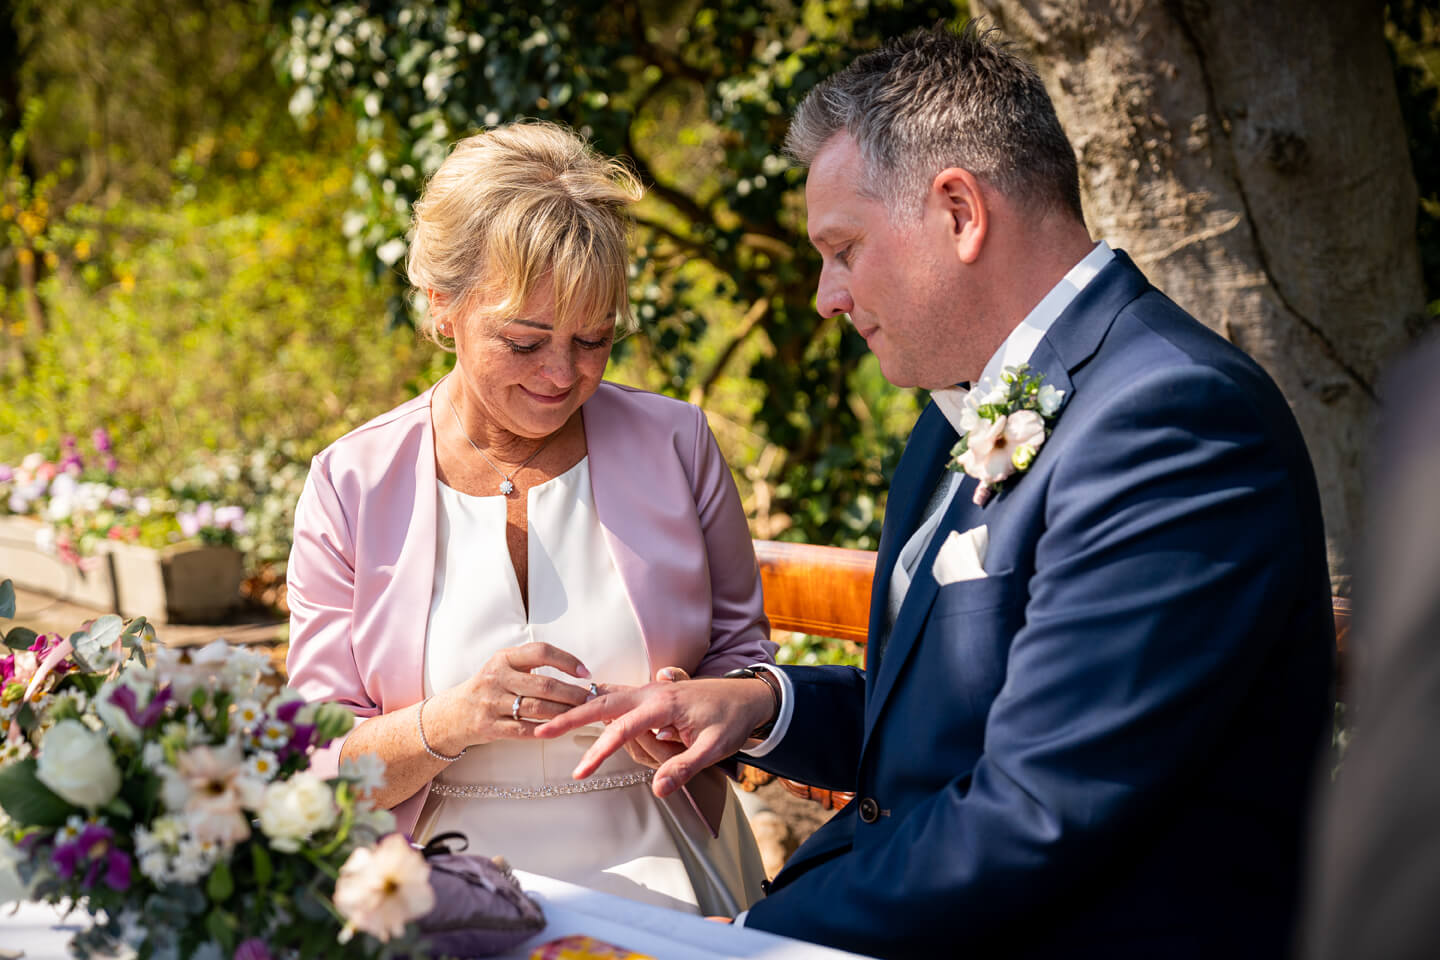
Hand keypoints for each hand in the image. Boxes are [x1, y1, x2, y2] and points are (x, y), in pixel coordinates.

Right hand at [425, 641, 592, 754]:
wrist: (453, 713)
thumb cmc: (489, 687)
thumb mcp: (503, 667)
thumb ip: (531, 664)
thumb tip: (575, 670)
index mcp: (503, 658)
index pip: (540, 651)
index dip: (566, 660)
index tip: (585, 672)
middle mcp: (496, 678)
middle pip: (544, 684)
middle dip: (572, 693)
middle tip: (591, 699)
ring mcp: (491, 702)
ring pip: (537, 708)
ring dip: (564, 713)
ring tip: (581, 714)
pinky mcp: (489, 726)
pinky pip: (524, 730)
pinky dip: (545, 730)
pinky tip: (561, 729)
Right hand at [534, 675, 774, 797]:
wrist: (748, 696)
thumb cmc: (732, 720)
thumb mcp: (715, 748)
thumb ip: (685, 767)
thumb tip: (658, 790)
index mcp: (665, 704)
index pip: (623, 730)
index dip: (600, 752)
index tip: (581, 772)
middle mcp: (652, 691)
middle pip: (603, 703)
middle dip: (571, 717)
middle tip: (541, 731)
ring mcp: (650, 689)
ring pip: (607, 696)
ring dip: (580, 707)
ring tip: (550, 719)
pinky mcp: (650, 693)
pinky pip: (617, 694)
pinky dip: (596, 700)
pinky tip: (579, 705)